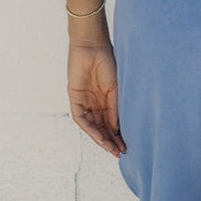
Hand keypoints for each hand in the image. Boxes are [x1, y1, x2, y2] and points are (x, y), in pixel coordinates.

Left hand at [67, 39, 126, 157]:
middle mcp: (95, 103)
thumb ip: (115, 108)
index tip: (126, 147)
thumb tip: (117, 128)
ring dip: (101, 139)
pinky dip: (90, 129)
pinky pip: (81, 118)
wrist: (93, 47)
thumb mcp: (116, 89)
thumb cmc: (107, 62)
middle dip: (110, 141)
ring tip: (110, 149)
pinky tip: (99, 137)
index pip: (111, 123)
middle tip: (119, 153)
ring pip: (92, 126)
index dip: (117, 136)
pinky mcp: (75, 98)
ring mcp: (84, 101)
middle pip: (101, 127)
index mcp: (106, 100)